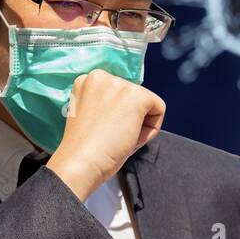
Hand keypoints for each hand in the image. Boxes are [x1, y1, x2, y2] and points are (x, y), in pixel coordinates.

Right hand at [45, 70, 165, 200]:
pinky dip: (151, 130)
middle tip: (110, 136)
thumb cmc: (84, 149)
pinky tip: (130, 137)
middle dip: (128, 120)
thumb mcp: (91, 115)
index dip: (115, 117)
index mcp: (86, 81)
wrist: (81, 163)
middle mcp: (100, 75)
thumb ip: (106, 104)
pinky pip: (159, 109)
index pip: (117, 95)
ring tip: (118, 137)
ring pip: (146, 104)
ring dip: (138, 126)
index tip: (101, 130)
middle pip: (132, 98)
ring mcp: (119, 84)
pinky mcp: (136, 95)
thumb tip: (129, 105)